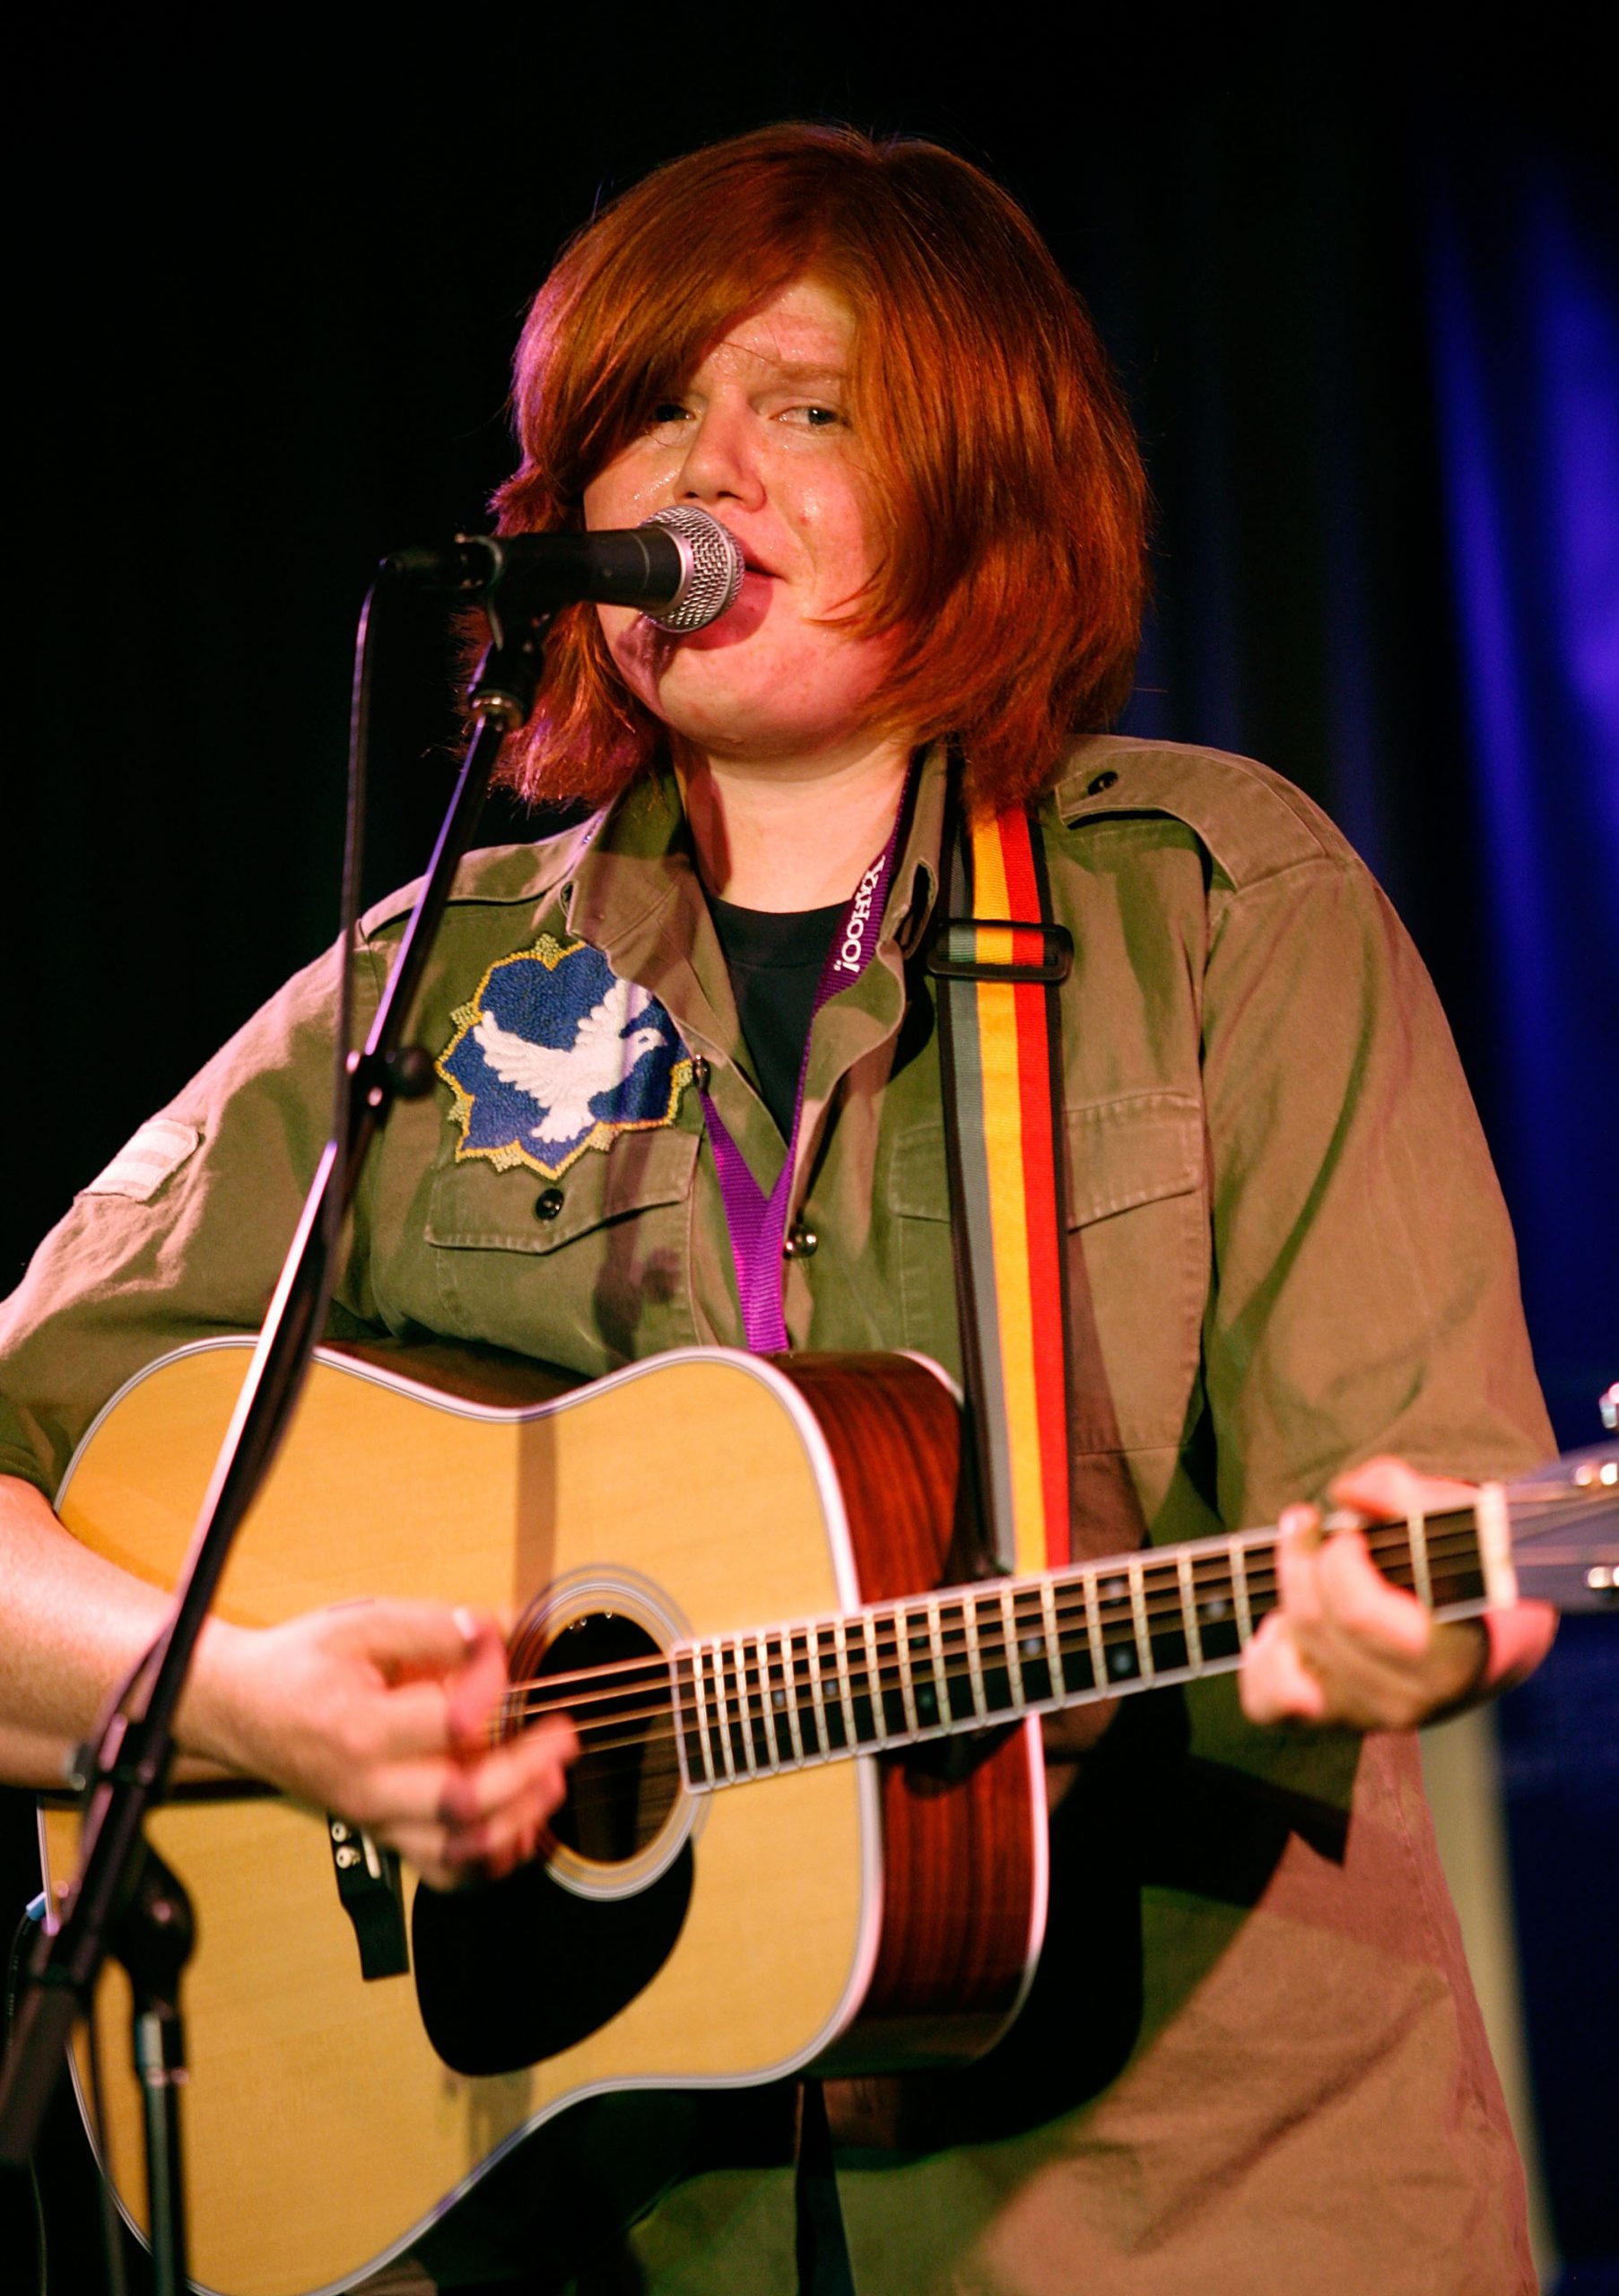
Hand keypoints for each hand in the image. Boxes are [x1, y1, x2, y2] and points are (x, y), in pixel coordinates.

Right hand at [187, 1601, 574, 1887]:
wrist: (236, 1709)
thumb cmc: (297, 1666)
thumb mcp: (359, 1624)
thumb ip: (433, 1627)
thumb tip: (498, 1629)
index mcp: (359, 1729)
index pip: (451, 1721)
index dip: (494, 1686)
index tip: (505, 1653)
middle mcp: (368, 1787)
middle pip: (464, 1803)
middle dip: (527, 1773)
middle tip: (564, 1737)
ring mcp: (375, 1818)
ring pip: (458, 1852)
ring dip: (518, 1823)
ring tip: (552, 1784)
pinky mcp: (382, 1831)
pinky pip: (442, 1869)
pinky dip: (489, 1860)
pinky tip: (522, 1829)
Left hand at [1240, 1455, 1555, 1732]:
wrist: (1467, 1643)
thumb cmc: (1449, 1571)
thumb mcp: (1443, 1521)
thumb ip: (1401, 1492)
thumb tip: (1348, 1492)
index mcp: (1449, 1654)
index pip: (1358, 1612)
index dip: (1337, 1560)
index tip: (1348, 1532)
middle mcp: (1408, 1699)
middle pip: (1315, 1623)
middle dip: (1302, 1563)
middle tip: (1313, 1532)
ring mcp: (1366, 1717)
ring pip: (1289, 1654)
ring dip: (1286, 1600)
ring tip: (1307, 1576)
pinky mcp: (1331, 1722)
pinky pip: (1267, 1701)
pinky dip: (1262, 1656)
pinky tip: (1282, 1623)